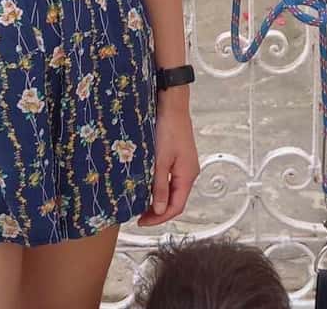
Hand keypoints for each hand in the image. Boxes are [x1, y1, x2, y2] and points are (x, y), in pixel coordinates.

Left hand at [139, 87, 197, 225]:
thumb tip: (159, 209)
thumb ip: (159, 187)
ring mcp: (184, 165)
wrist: (171, 105)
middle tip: (138, 215)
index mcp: (187, 175)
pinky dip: (158, 186)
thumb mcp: (160, 161)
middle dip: (157, 211)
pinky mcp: (178, 157)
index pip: (176, 207)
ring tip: (140, 202)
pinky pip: (169, 179)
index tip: (142, 222)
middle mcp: (188, 172)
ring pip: (172, 190)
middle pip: (175, 200)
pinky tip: (146, 185)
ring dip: (157, 198)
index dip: (159, 218)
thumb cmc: (168, 129)